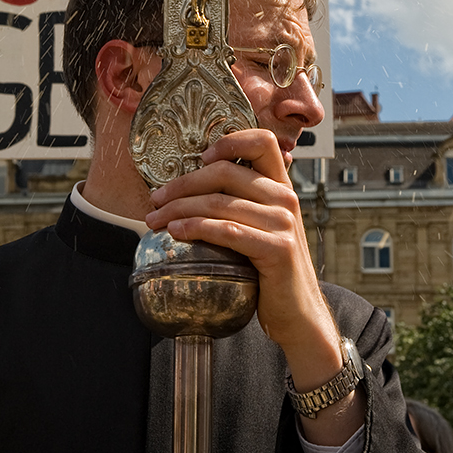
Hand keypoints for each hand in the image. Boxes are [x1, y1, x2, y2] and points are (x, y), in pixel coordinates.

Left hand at [145, 128, 327, 350]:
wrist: (297, 312)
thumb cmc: (269, 270)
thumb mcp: (261, 227)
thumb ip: (241, 203)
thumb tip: (190, 188)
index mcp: (281, 186)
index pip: (261, 141)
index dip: (229, 142)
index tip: (200, 157)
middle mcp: (285, 197)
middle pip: (226, 171)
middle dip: (183, 183)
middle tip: (156, 199)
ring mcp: (283, 222)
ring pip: (220, 202)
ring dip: (179, 208)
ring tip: (155, 220)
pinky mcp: (277, 248)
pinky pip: (228, 231)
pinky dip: (196, 227)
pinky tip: (176, 232)